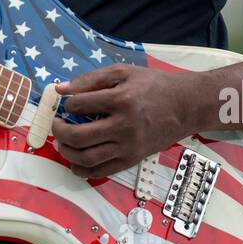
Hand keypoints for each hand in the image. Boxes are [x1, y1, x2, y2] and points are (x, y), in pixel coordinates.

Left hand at [51, 65, 199, 178]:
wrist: (186, 106)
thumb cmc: (154, 85)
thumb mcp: (124, 72)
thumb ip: (91, 79)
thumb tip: (61, 89)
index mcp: (122, 99)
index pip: (81, 105)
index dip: (68, 103)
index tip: (68, 102)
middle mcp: (124, 126)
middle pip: (79, 136)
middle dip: (60, 130)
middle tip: (56, 124)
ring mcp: (129, 146)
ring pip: (87, 158)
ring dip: (67, 152)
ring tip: (62, 142)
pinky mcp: (133, 159)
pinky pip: (102, 171)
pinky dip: (82, 170)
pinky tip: (74, 162)